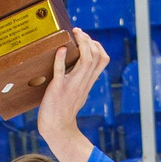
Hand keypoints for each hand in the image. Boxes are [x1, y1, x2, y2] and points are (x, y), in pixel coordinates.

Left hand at [35, 29, 109, 144]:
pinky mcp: (58, 89)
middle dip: (89, 39)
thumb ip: (81, 80)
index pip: (103, 59)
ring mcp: (71, 85)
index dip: (97, 45)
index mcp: (88, 82)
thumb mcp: (79, 93)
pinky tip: (61, 49)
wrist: (57, 129)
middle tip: (78, 32)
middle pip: (96, 56)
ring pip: (85, 60)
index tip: (86, 38)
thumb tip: (80, 67)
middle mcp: (83, 82)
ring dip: (81, 44)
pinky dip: (61, 59)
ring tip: (74, 34)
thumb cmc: (64, 111)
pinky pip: (61, 71)